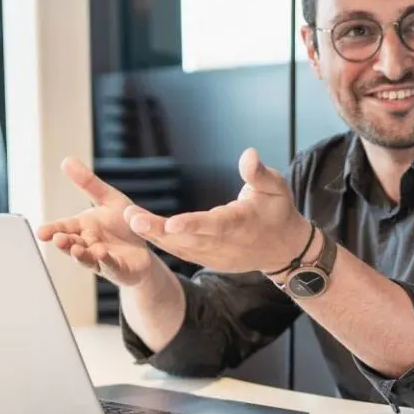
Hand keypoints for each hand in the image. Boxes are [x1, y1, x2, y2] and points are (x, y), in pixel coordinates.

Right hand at [36, 158, 154, 286]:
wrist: (146, 246)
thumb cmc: (123, 223)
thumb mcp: (109, 199)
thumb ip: (88, 184)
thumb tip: (66, 160)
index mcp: (83, 226)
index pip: (64, 227)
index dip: (52, 230)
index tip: (41, 232)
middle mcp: (88, 243)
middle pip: (71, 244)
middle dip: (64, 242)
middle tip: (58, 239)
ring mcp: (100, 258)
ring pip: (86, 258)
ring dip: (80, 255)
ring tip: (76, 249)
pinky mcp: (117, 269)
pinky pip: (110, 265)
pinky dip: (105, 261)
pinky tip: (101, 254)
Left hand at [121, 148, 310, 274]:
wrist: (283, 249)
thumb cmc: (278, 211)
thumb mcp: (277, 187)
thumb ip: (260, 173)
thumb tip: (248, 154)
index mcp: (241, 223)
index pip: (215, 225)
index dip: (192, 224)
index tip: (170, 222)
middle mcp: (225, 243)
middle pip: (188, 238)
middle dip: (158, 229)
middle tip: (132, 217)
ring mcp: (214, 255)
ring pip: (180, 247)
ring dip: (153, 235)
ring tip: (130, 218)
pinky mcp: (207, 259)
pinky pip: (180, 251)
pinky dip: (161, 242)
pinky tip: (140, 228)